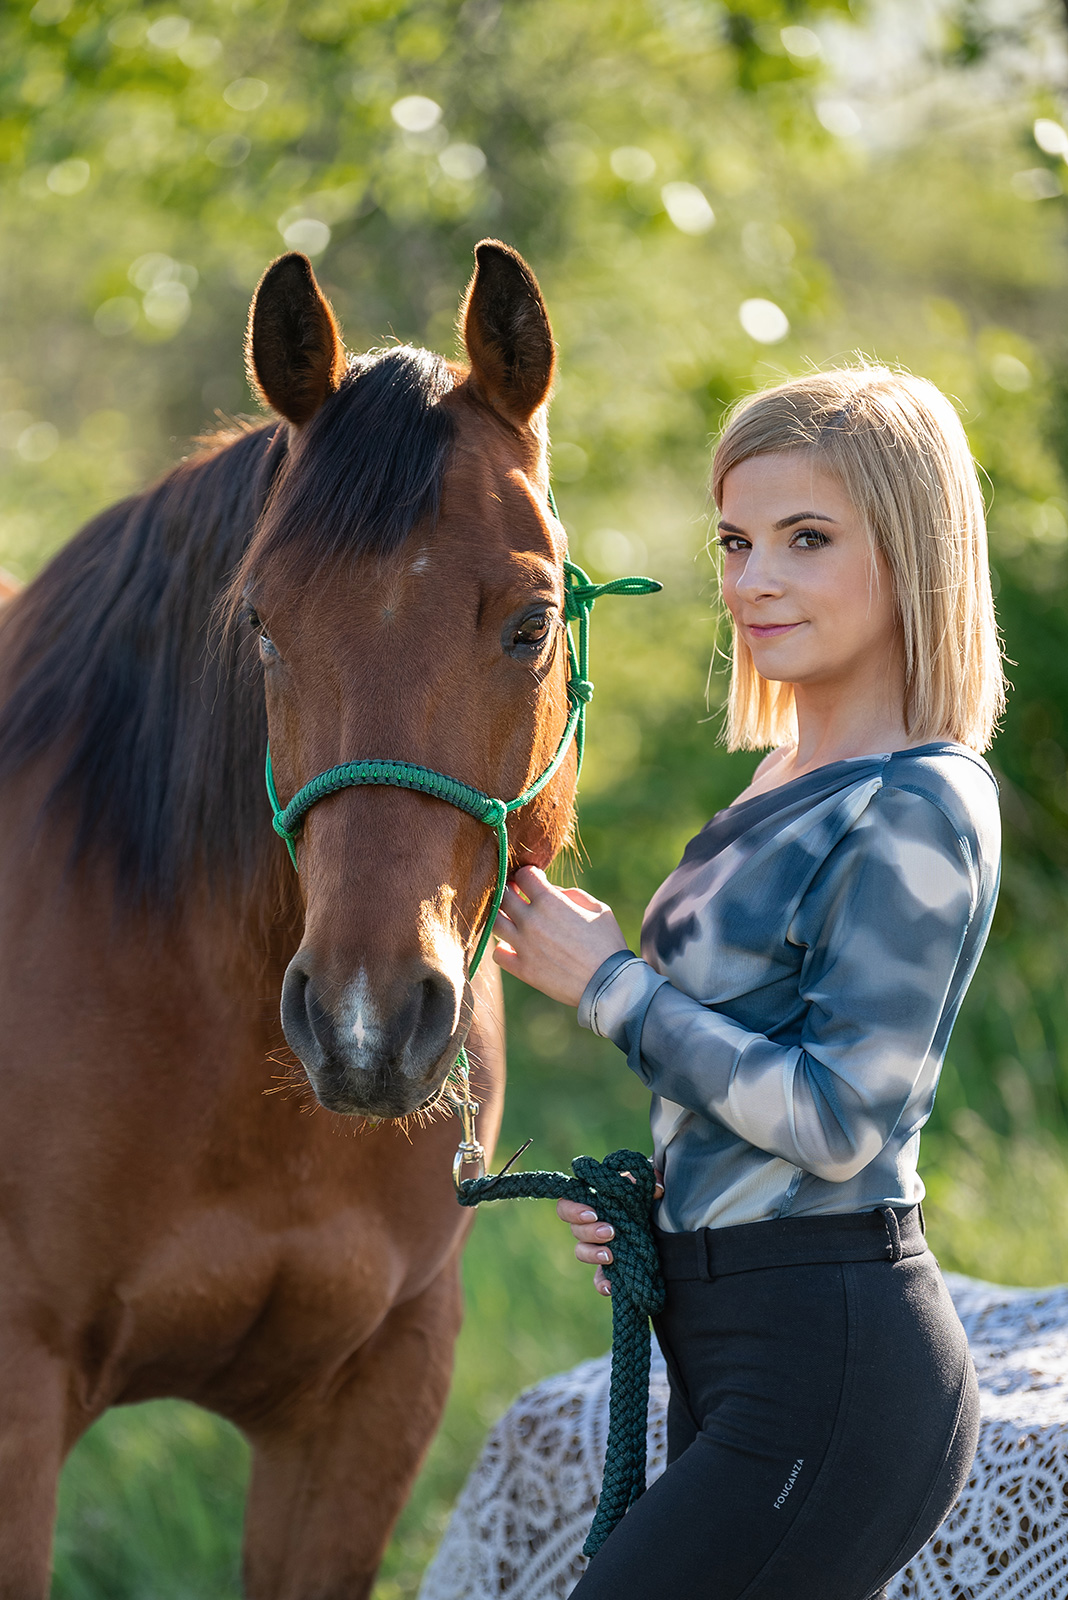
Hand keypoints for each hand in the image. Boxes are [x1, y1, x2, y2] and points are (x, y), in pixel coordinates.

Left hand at [491, 865, 627, 1004]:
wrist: (608, 984)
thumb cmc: (608, 943)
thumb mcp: (599, 909)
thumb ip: (573, 894)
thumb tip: (553, 892)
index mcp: (550, 901)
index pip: (523, 875)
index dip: (528, 874)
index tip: (534, 880)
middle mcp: (531, 920)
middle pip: (503, 895)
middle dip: (510, 891)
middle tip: (519, 896)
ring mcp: (523, 945)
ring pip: (495, 922)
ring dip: (502, 917)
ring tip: (514, 920)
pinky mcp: (522, 969)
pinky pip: (498, 953)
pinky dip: (502, 948)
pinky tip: (514, 946)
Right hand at [556, 1170, 664, 1296]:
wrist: (658, 1215)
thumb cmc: (642, 1194)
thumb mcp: (643, 1185)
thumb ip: (646, 1182)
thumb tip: (656, 1189)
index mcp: (591, 1200)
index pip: (567, 1205)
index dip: (574, 1210)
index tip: (593, 1214)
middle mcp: (589, 1224)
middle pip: (574, 1230)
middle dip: (590, 1232)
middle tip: (610, 1232)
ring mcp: (598, 1245)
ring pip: (582, 1251)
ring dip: (593, 1254)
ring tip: (610, 1255)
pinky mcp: (610, 1264)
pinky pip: (599, 1278)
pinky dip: (602, 1283)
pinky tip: (610, 1287)